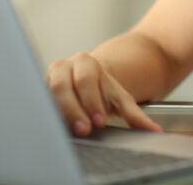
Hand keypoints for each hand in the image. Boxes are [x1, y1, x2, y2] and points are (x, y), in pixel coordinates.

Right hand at [47, 53, 162, 136]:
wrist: (86, 83)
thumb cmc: (102, 91)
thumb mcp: (120, 100)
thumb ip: (136, 115)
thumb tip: (155, 130)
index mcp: (85, 63)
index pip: (86, 80)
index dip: (92, 101)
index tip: (100, 121)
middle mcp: (63, 67)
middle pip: (62, 85)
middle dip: (74, 109)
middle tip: (86, 129)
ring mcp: (47, 79)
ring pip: (46, 93)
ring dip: (57, 112)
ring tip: (69, 130)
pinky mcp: (37, 92)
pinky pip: (37, 102)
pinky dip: (43, 114)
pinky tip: (51, 126)